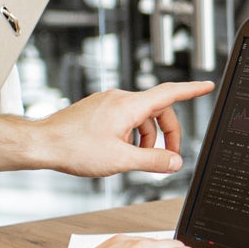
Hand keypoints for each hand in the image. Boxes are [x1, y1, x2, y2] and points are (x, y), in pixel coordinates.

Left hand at [36, 81, 214, 176]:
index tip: (207, 85)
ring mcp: (107, 103)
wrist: (42, 144)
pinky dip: (131, 135)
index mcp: (129, 106)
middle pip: (157, 111)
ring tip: (136, 161)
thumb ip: (153, 161)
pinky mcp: (97, 110)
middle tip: (168, 158)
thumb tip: (174, 162)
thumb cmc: (73, 148)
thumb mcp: (120, 160)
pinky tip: (120, 153)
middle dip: (167, 134)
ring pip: (140, 117)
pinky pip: (125, 119)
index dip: (192, 90)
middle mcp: (119, 99)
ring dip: (146, 139)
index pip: (170, 93)